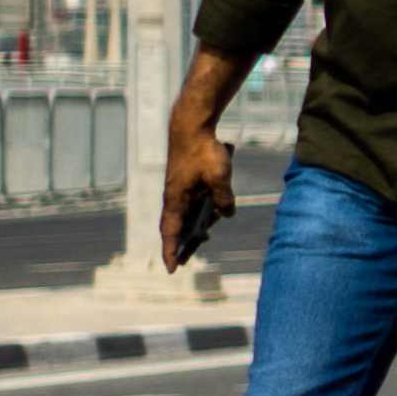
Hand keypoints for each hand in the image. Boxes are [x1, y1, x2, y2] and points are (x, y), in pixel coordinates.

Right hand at [159, 125, 233, 258]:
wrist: (191, 127)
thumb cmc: (203, 151)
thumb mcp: (219, 177)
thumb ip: (224, 198)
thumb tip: (226, 214)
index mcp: (176, 200)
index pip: (171, 233)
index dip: (170, 251)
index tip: (171, 268)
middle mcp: (174, 197)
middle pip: (176, 228)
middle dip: (180, 245)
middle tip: (183, 263)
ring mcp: (180, 189)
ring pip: (185, 215)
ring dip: (191, 229)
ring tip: (200, 241)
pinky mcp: (187, 181)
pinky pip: (191, 203)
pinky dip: (198, 213)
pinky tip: (211, 216)